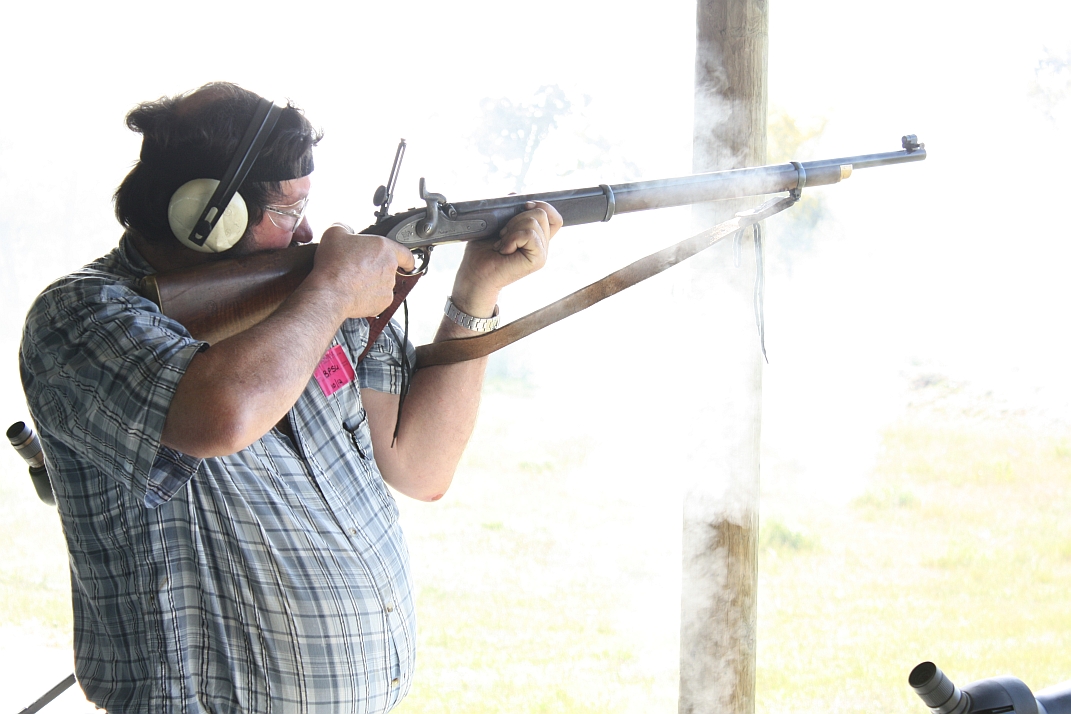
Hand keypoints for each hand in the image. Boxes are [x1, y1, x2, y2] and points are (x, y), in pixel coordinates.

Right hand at [308, 224, 415, 318]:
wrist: (330, 292)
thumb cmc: (334, 264)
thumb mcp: (334, 233)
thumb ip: (345, 228)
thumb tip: (346, 231)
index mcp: (384, 248)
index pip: (406, 253)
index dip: (407, 258)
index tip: (406, 263)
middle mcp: (390, 267)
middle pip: (391, 268)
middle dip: (379, 269)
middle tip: (362, 269)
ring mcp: (388, 286)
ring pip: (385, 284)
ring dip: (374, 283)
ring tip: (355, 281)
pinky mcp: (383, 303)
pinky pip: (379, 298)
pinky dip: (370, 297)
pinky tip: (356, 292)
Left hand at [451, 200, 561, 315]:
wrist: (475, 273)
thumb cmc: (482, 251)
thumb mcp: (496, 223)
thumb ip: (509, 210)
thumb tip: (515, 194)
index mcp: (536, 237)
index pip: (554, 216)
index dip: (542, 206)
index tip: (523, 207)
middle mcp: (543, 245)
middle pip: (542, 213)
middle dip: (517, 218)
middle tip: (502, 235)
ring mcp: (542, 253)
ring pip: (534, 221)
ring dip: (512, 229)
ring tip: (502, 244)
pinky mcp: (538, 260)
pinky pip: (529, 234)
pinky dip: (512, 238)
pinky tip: (504, 250)